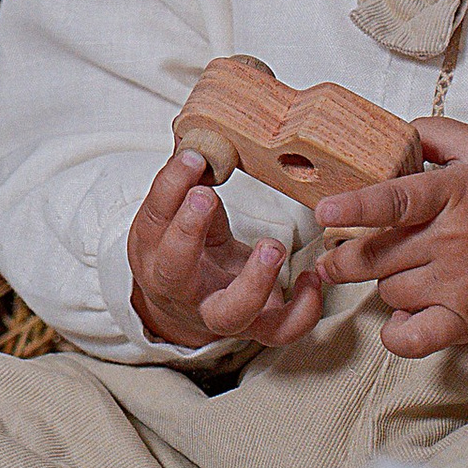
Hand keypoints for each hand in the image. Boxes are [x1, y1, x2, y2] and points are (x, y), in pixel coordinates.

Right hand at [127, 149, 329, 352]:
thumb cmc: (185, 248)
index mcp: (155, 251)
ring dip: (252, 282)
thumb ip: (189, 181)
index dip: (170, 188)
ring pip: (229, 314)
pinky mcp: (255, 327)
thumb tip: (202, 136)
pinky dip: (301, 311)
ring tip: (272, 246)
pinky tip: (312, 278)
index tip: (192, 158)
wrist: (187, 304)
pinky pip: (279, 331)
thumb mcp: (177, 213)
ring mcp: (219, 313)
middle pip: (174, 273)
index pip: (154, 219)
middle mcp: (181, 288)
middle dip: (188, 232)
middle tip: (206, 196)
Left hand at [311, 119, 467, 356]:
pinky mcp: (465, 319)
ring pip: (388, 290)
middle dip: (345, 256)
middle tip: (336, 253)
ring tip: (404, 269)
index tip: (324, 213)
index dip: (355, 207)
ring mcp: (460, 283)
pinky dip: (397, 333)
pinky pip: (413, 337)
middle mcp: (454, 240)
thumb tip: (390, 133)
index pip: (396, 200)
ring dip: (385, 283)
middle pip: (375, 254)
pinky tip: (400, 318)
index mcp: (453, 194)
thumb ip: (431, 133)